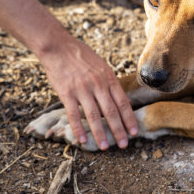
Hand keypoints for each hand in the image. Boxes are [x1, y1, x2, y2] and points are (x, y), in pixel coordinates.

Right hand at [38, 35, 137, 149]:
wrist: (58, 47)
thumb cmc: (82, 56)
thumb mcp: (103, 66)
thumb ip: (112, 84)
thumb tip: (125, 101)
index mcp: (109, 78)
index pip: (123, 102)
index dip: (129, 119)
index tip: (134, 132)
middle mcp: (98, 84)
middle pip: (111, 111)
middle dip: (118, 130)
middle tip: (123, 145)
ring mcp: (82, 89)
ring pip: (93, 116)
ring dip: (100, 133)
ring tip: (104, 147)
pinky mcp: (66, 93)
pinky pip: (73, 114)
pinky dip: (78, 128)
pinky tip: (82, 140)